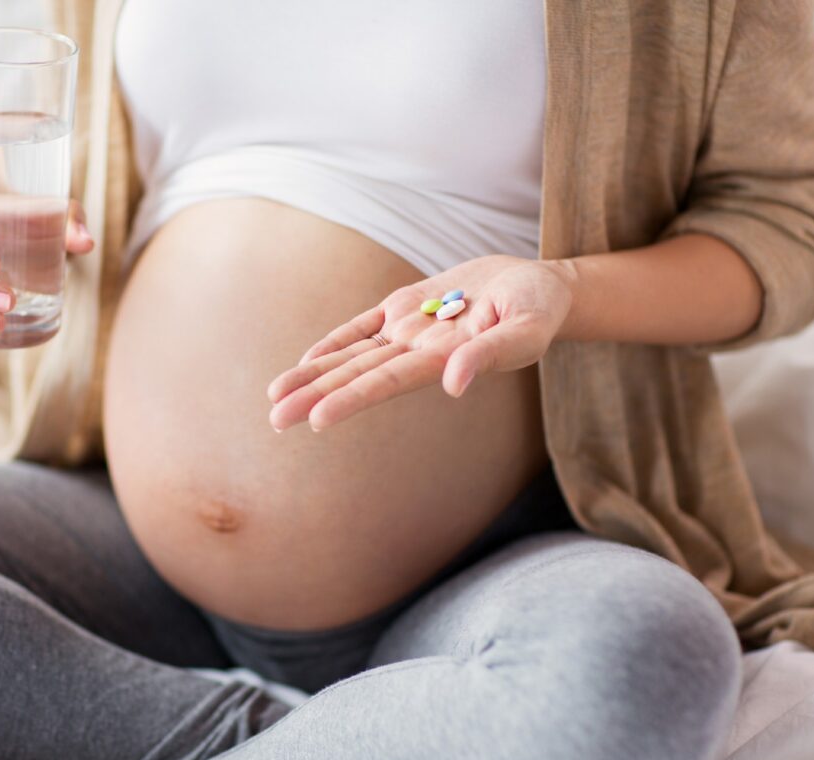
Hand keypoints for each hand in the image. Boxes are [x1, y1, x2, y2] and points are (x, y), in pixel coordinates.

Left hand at [266, 255, 572, 431]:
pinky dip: (334, 342)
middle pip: (357, 375)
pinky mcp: (404, 307)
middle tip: (275, 419)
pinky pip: (361, 328)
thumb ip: (489, 355)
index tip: (316, 420)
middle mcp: (417, 351)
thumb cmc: (538, 309)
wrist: (537, 285)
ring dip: (314, 375)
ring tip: (274, 396)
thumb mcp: (525, 329)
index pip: (386, 383)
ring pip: (352, 355)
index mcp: (442, 360)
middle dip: (316, 395)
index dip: (351, 399)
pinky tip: (306, 360)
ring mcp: (407, 330)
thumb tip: (454, 383)